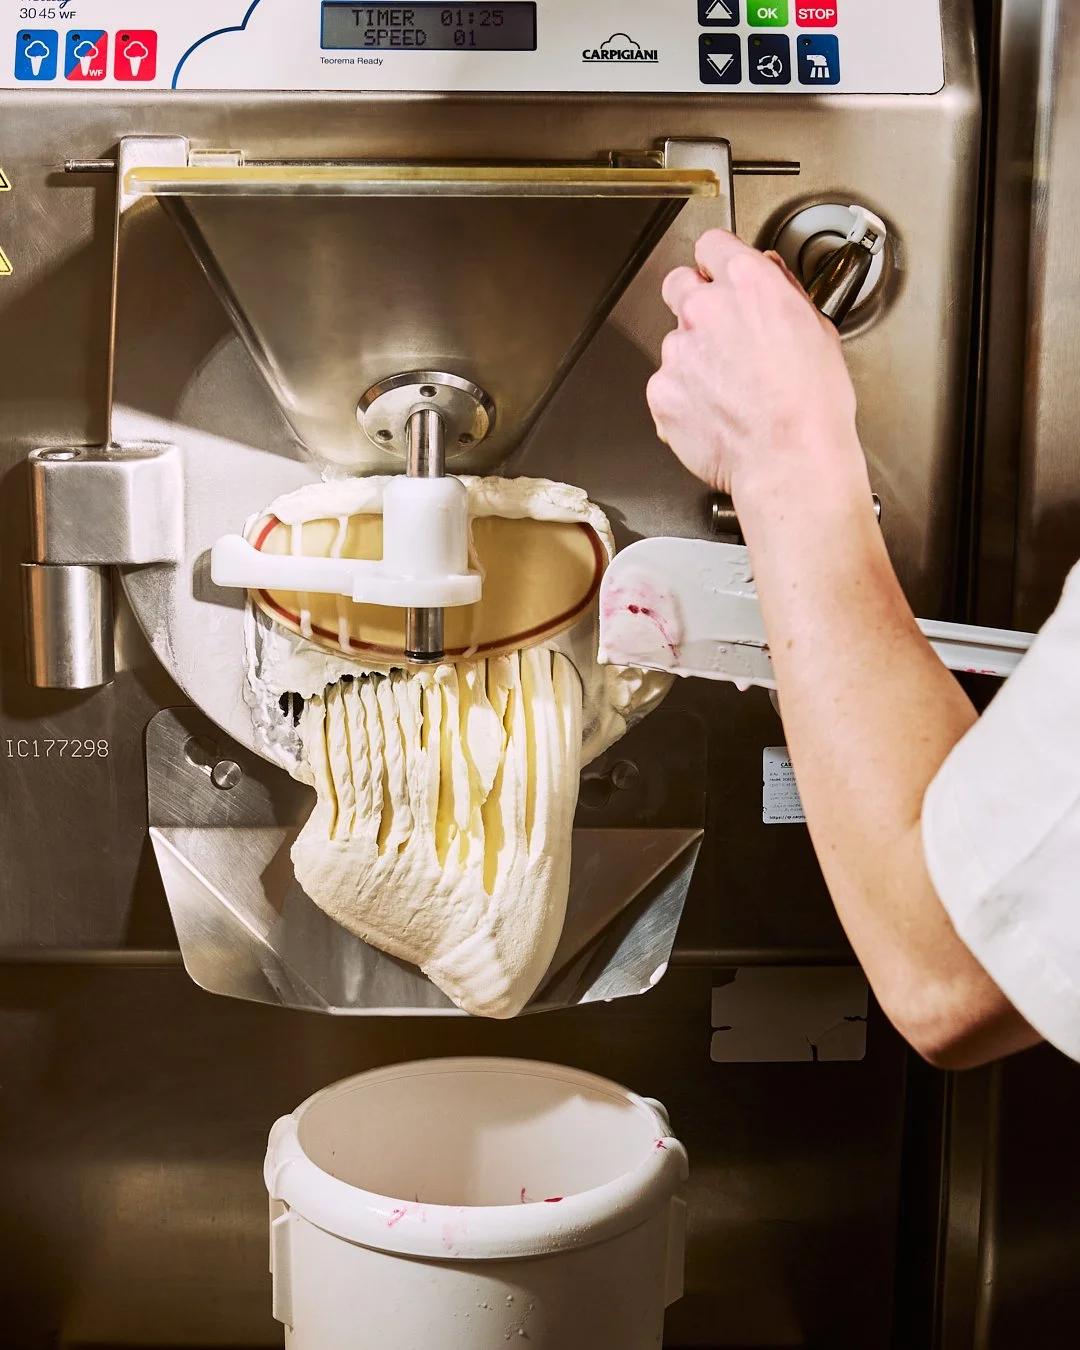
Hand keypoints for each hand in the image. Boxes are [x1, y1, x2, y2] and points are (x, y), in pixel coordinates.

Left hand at [647, 229, 865, 509]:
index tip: (720, 276)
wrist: (789, 460)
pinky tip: (715, 413)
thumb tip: (768, 277)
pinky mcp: (661, 391)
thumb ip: (782, 293)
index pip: (712, 245)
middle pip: (678, 284)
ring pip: (675, 341)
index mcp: (747, 283)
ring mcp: (678, 351)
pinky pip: (666, 385)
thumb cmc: (812, 405)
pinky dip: (683, 397)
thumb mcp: (818, 330)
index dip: (717, 263)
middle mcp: (705, 309)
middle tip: (719, 332)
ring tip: (728, 389)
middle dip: (694, 300)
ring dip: (693, 357)